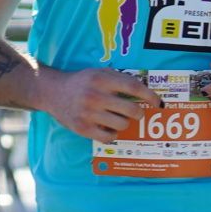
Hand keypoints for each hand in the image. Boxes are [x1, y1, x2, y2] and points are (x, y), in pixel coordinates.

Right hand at [38, 66, 161, 140]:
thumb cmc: (82, 82)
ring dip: (124, 123)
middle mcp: (95, 96)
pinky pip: (109, 137)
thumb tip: (146, 93)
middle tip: (134, 112)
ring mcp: (88, 113)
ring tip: (115, 117)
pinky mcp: (83, 128)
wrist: (52, 91)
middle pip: (132, 110)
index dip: (149, 96)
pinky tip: (107, 128)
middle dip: (138, 113)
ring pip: (122, 125)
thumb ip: (119, 80)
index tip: (157, 102)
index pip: (133, 87)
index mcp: (101, 79)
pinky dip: (112, 134)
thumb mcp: (99, 73)